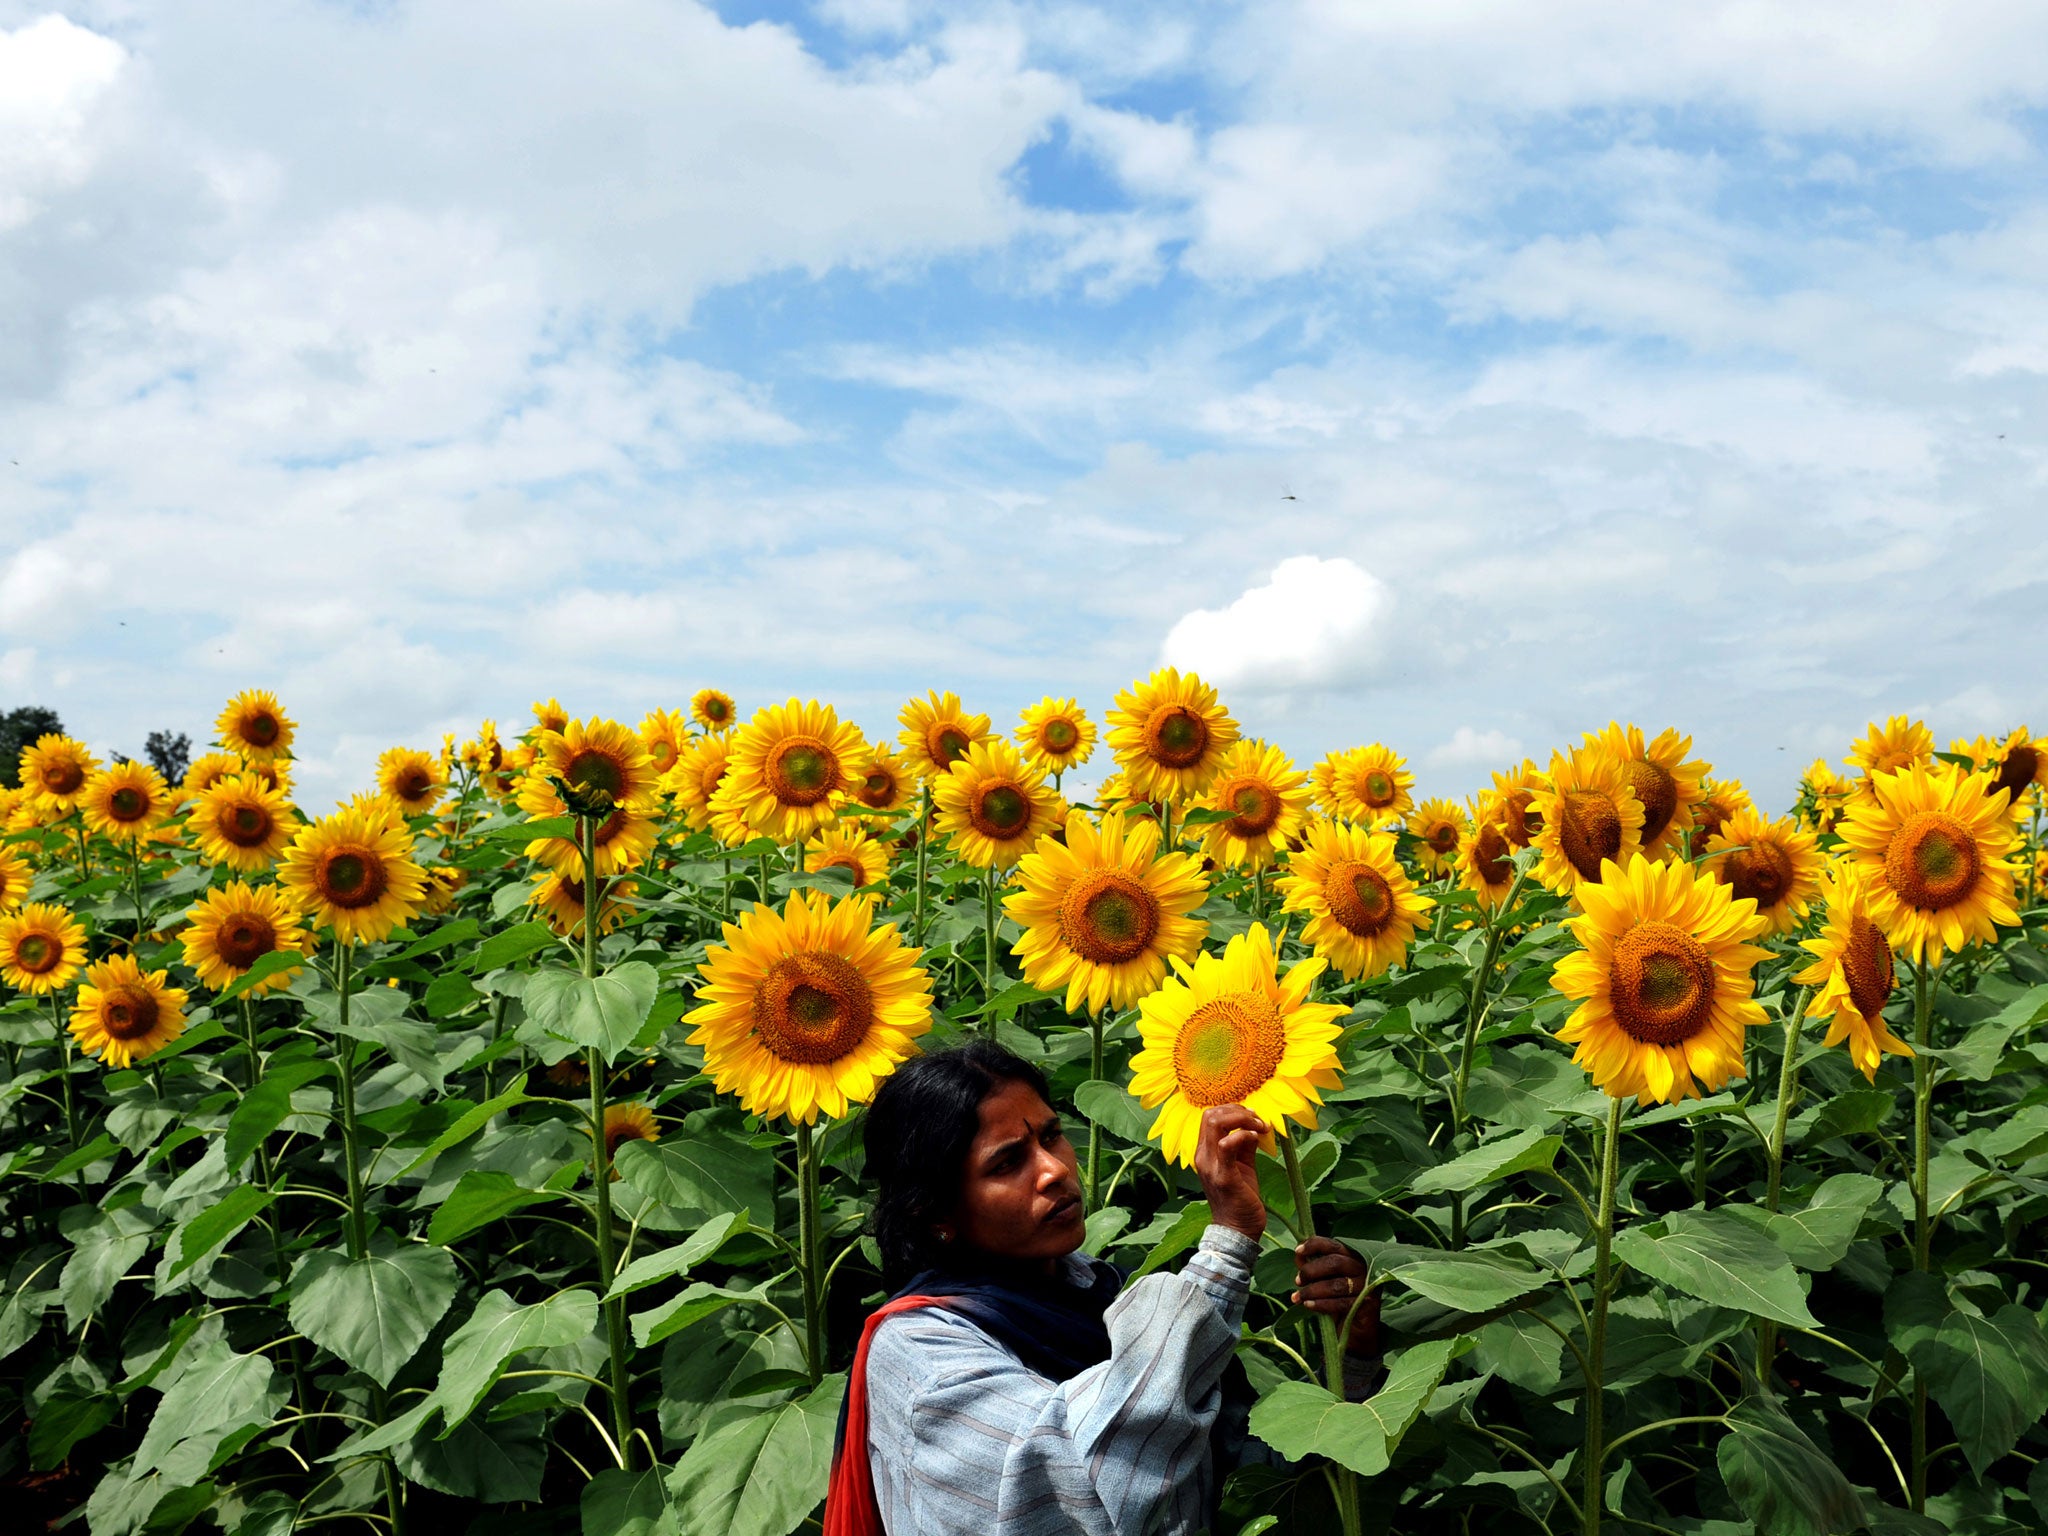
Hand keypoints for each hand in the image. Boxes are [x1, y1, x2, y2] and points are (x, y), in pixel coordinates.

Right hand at [1194, 1104, 1267, 1240]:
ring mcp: (1210, 1166)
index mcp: (1205, 1153)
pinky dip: (1243, 1135)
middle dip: (1238, 1110)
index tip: (1252, 1116)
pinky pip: (1228, 1145)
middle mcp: (1202, 1157)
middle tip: (1257, 1119)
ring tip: (1259, 1127)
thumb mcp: (1242, 1166)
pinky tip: (1256, 1138)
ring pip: (1216, 1123)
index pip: (1209, 1116)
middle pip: (1210, 1115)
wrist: (1237, 1231)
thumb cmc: (1240, 1198)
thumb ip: (1243, 1145)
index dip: (1232, 1110)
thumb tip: (1253, 1126)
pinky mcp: (1223, 1177)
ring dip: (1242, 1119)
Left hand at [1291, 1236, 1378, 1354]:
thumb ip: (1313, 1268)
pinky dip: (1321, 1304)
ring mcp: (1368, 1286)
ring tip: (1297, 1297)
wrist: (1357, 1330)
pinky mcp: (1367, 1305)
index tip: (1298, 1251)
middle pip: (1335, 1262)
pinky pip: (1340, 1303)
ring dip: (1312, 1290)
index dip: (1314, 1245)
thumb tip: (1299, 1256)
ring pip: (1336, 1285)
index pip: (1333, 1245)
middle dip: (1312, 1270)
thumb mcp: (1324, 1282)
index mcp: (1353, 1257)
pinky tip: (1308, 1305)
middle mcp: (1364, 1268)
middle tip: (1298, 1281)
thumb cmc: (1339, 1300)